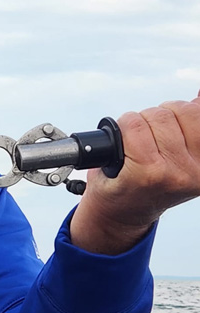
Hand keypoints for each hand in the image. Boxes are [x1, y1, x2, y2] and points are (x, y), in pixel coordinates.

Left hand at [70, 94, 199, 253]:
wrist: (120, 216)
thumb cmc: (147, 181)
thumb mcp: (181, 153)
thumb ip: (192, 126)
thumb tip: (198, 96)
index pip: (197, 111)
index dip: (176, 113)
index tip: (167, 129)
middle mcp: (197, 170)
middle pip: (175, 111)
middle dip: (155, 117)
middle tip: (147, 140)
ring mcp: (173, 173)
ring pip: (153, 117)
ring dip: (137, 123)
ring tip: (135, 146)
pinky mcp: (147, 174)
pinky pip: (133, 128)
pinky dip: (122, 128)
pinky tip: (123, 148)